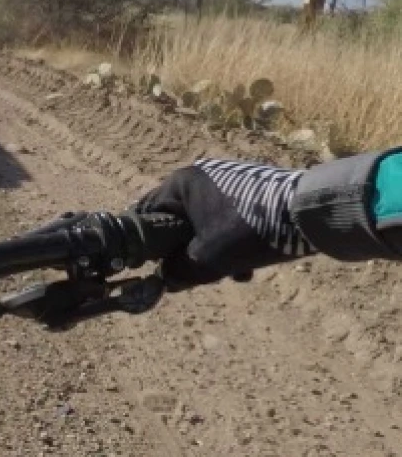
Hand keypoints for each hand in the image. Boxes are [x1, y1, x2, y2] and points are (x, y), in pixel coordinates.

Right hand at [136, 159, 314, 287]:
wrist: (311, 214)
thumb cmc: (250, 231)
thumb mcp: (206, 260)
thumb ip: (177, 272)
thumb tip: (166, 280)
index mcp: (181, 183)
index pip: (146, 214)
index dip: (147, 245)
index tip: (154, 267)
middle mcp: (202, 176)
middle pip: (178, 223)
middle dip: (186, 253)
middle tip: (196, 276)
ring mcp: (229, 181)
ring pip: (204, 226)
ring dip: (211, 253)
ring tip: (230, 274)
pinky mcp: (251, 191)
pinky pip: (227, 221)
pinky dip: (230, 244)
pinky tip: (247, 266)